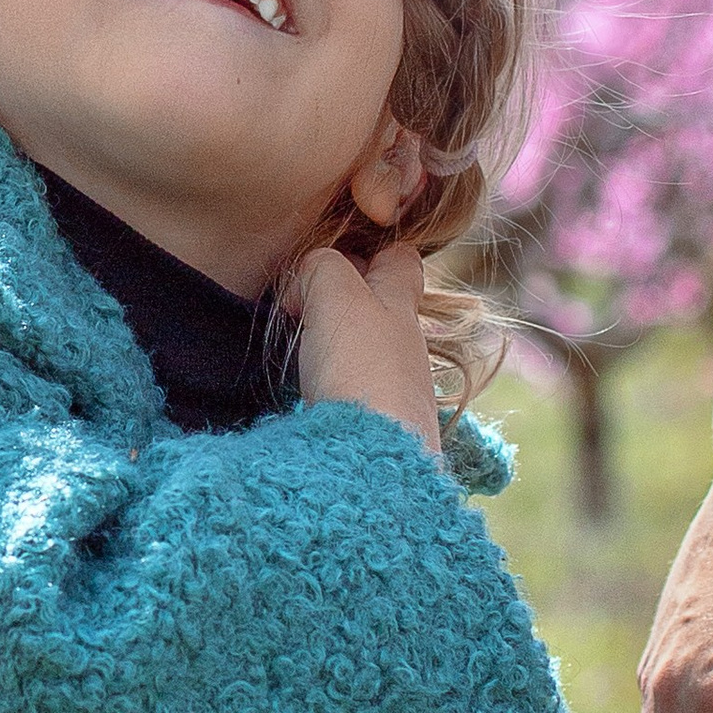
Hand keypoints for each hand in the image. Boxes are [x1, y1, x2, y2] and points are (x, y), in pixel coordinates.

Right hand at [292, 242, 441, 454]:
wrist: (373, 458)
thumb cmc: (360, 368)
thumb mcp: (336, 296)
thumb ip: (323, 268)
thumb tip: (311, 275)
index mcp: (401, 305)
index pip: (401, 261)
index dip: (373, 254)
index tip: (334, 266)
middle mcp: (409, 346)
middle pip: (384, 309)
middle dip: (348, 305)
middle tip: (305, 311)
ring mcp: (400, 390)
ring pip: (370, 353)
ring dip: (339, 349)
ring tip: (304, 355)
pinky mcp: (385, 428)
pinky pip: (360, 393)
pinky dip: (337, 388)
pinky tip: (313, 396)